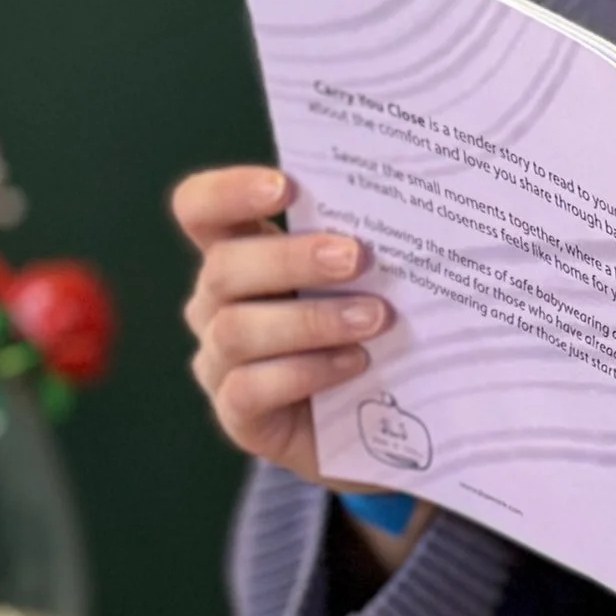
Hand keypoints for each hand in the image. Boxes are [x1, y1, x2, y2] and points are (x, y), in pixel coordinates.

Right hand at [174, 165, 386, 483]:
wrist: (377, 429)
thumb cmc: (370, 335)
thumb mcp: (366, 282)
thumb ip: (365, 246)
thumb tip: (416, 211)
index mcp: (240, 254)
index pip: (199, 209)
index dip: (227, 192)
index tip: (284, 186)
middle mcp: (216, 304)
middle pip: (224, 267)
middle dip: (291, 259)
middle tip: (357, 258)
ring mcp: (220, 361)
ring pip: (236, 330)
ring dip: (311, 320)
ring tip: (375, 318)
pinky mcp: (238, 415)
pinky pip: (250, 388)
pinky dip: (305, 372)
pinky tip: (354, 363)